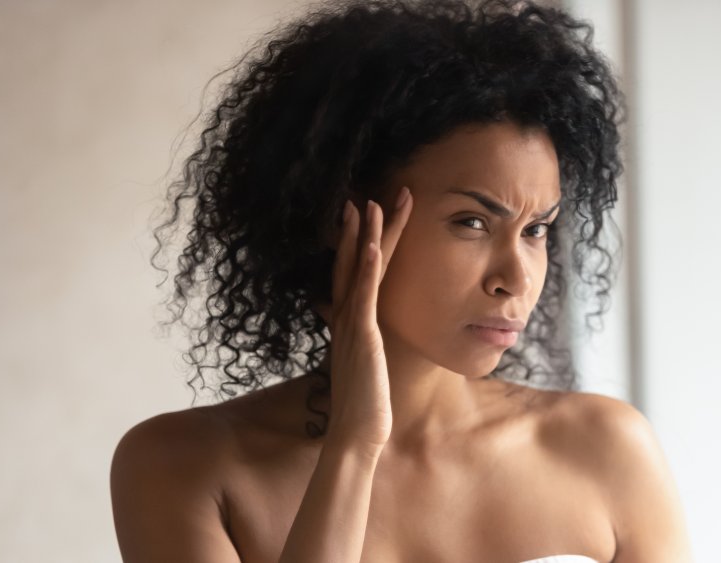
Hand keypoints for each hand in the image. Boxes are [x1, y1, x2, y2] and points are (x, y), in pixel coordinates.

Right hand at [324, 187, 412, 455]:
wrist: (356, 434)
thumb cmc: (365, 404)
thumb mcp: (363, 365)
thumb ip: (361, 343)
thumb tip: (362, 333)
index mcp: (349, 321)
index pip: (353, 273)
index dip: (358, 242)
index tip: (366, 214)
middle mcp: (346, 317)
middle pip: (353, 262)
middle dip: (362, 228)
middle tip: (368, 194)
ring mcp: (353, 325)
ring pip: (358, 271)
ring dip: (365, 236)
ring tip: (372, 202)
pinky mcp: (363, 336)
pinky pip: (365, 295)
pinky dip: (369, 267)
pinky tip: (374, 243)